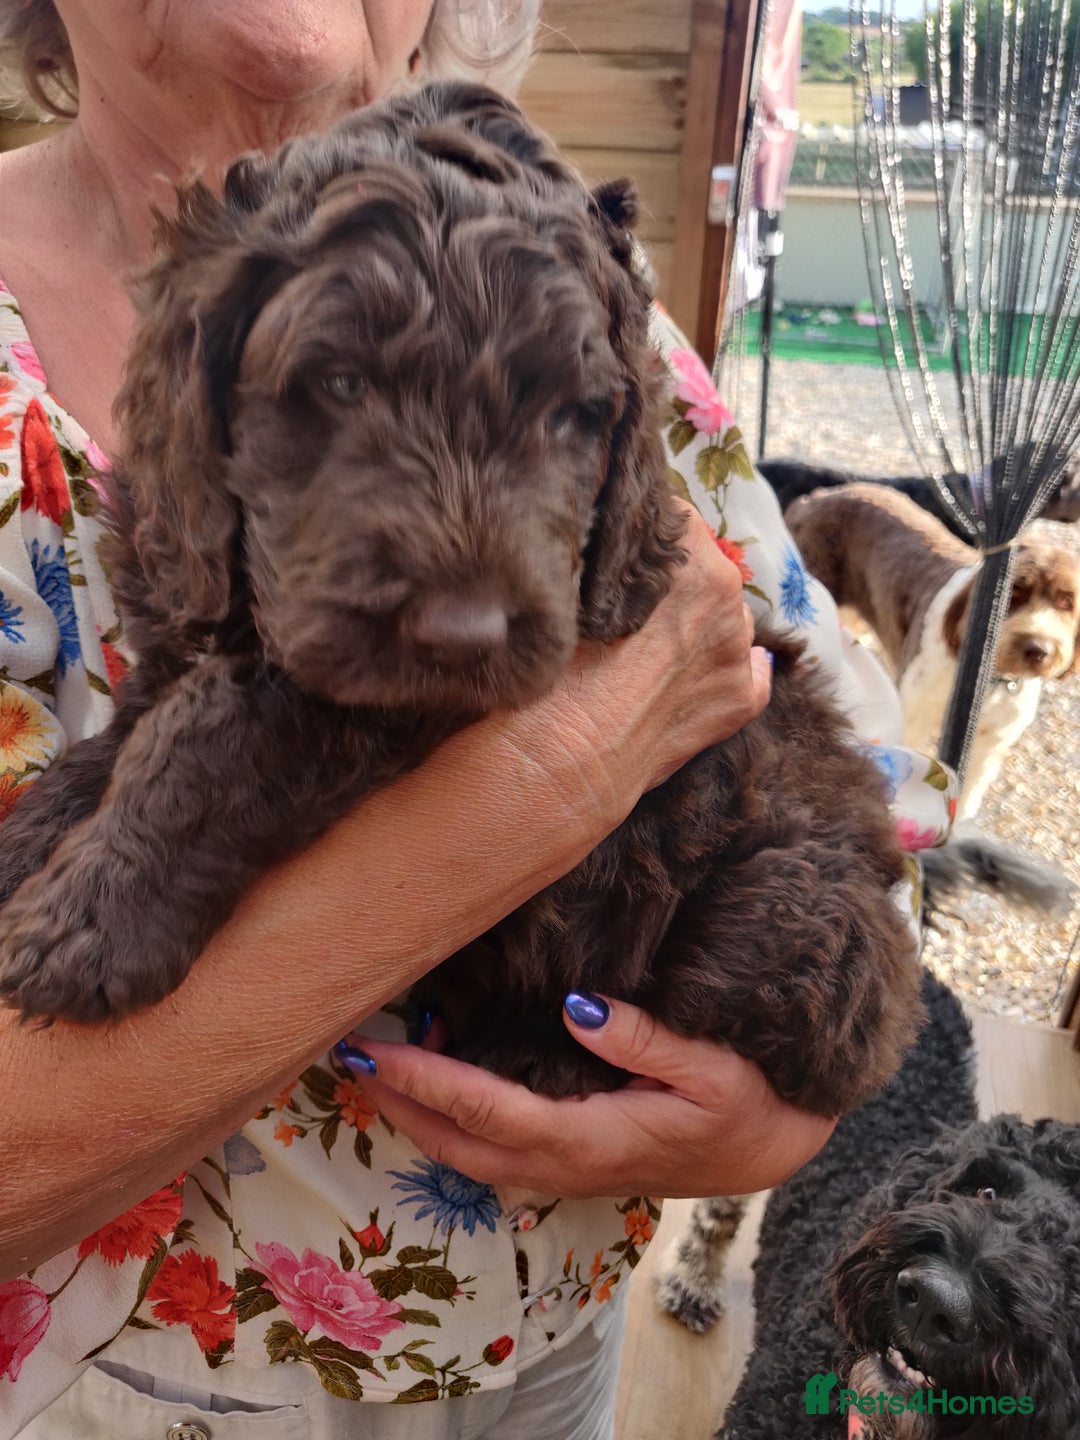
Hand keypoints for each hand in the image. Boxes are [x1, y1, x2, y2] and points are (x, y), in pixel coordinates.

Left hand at [343, 996, 834, 1198]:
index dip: (427, 1079)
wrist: (770, 1151)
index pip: (489, 1110)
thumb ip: (646, 1039)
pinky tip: (436, 1079)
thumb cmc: (748, 1103)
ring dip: (416, 1114)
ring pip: (466, 1156)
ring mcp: (562, 1171)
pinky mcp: (566, 1164)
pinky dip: (448, 1120)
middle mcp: (564, 1165)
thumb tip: (576, 1008)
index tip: (378, 1047)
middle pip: (457, 1144)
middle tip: (348, 1048)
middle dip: (397, 1102)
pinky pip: (488, 1150)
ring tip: (379, 1060)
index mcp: (592, 1139)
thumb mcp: (713, 1066)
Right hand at [492, 502, 771, 837]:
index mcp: (684, 551)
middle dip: (671, 582)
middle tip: (626, 608)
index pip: (671, 518)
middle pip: (702, 568)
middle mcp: (724, 592)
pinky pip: (752, 669)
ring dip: (694, 626)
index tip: (619, 554)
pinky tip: (704, 672)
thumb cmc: (549, 665)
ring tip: (646, 654)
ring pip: (723, 617)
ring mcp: (735, 648)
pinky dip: (734, 666)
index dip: (642, 535)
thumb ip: (608, 554)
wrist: (556, 758)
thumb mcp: (570, 581)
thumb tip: (610, 542)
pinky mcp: (738, 698)